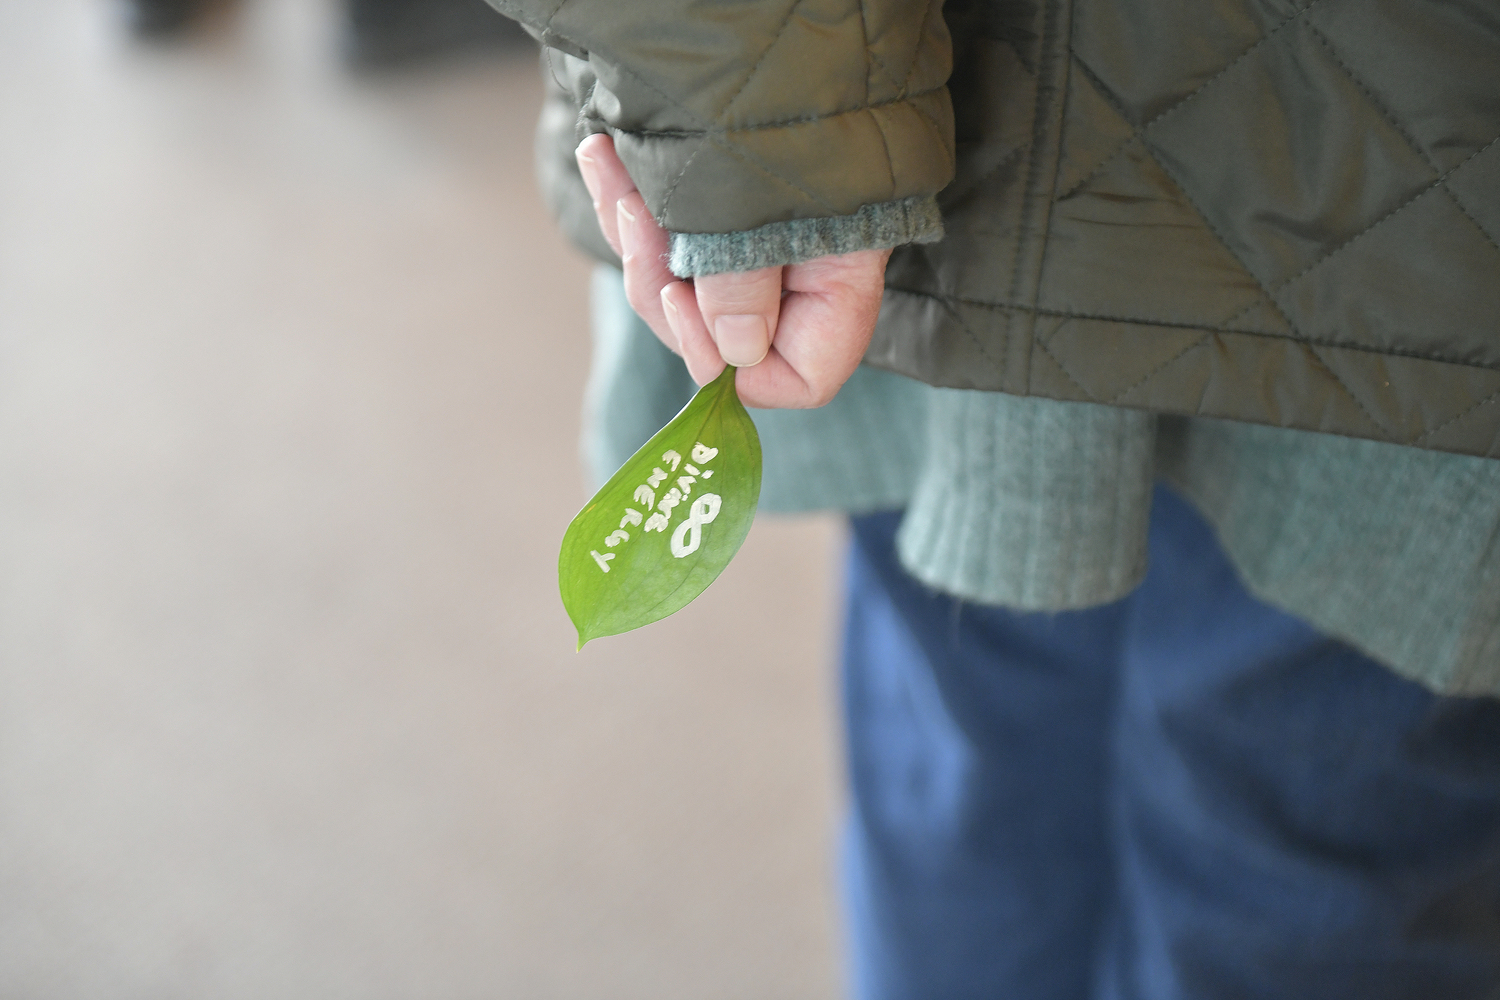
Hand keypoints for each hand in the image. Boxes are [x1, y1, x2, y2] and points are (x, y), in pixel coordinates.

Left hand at [574, 133, 888, 408]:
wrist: (787, 28)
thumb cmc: (800, 109)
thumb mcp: (770, 205)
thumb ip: (746, 285)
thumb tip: (731, 356)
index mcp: (836, 289)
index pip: (799, 379)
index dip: (740, 372)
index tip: (691, 313)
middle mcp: (798, 281)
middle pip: (721, 340)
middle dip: (664, 292)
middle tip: (638, 227)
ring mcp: (758, 253)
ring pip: (682, 290)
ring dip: (638, 240)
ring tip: (609, 165)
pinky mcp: (718, 219)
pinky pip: (667, 241)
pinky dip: (632, 206)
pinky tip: (602, 155)